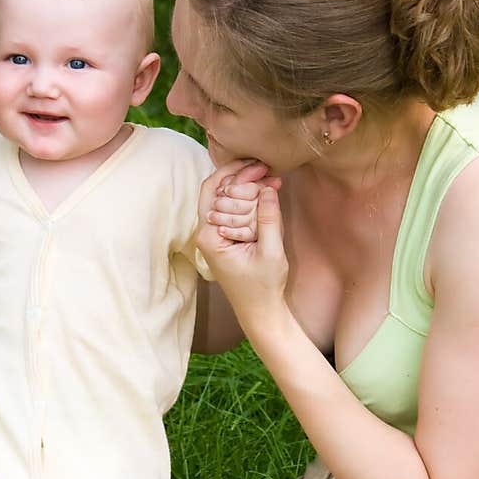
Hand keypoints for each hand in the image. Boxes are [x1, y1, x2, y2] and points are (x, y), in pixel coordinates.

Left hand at [196, 160, 288, 330]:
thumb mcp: (271, 252)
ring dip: (249, 190)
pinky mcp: (224, 238)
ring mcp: (214, 236)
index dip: (236, 173)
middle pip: (219, 191)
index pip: (213, 190)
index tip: (260, 167)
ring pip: (227, 199)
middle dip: (244, 180)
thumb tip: (268, 187)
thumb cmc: (263, 287)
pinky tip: (268, 195)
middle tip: (269, 174)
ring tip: (273, 183)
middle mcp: (205, 234)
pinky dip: (250, 203)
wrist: (260, 311)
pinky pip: (233, 212)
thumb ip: (269, 219)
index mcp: (208, 237)